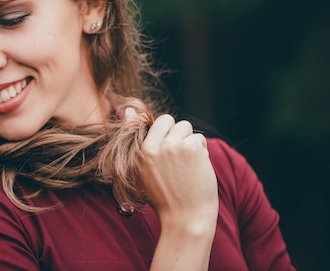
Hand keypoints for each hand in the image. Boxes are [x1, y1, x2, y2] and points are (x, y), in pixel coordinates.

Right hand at [131, 110, 218, 229]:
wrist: (186, 218)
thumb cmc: (164, 196)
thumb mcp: (142, 168)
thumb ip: (137, 139)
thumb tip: (127, 110)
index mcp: (140, 151)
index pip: (155, 122)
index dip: (165, 134)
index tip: (168, 152)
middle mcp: (154, 146)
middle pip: (169, 121)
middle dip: (177, 134)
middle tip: (178, 159)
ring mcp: (173, 145)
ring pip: (186, 128)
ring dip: (190, 142)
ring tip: (187, 165)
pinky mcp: (191, 147)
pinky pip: (199, 138)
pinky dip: (202, 151)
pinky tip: (197, 169)